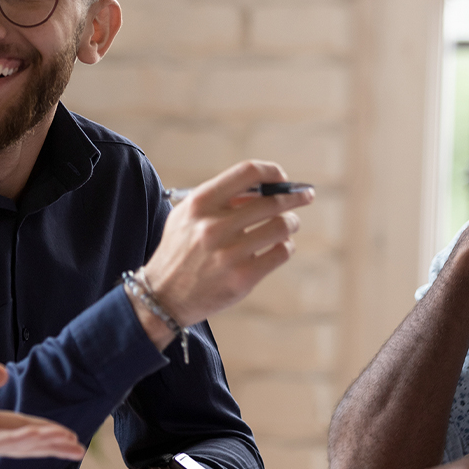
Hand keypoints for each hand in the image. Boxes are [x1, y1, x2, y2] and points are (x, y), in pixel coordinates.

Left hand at [0, 357, 84, 459]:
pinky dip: (12, 441)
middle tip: (79, 448)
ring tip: (66, 444)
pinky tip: (34, 439)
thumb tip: (4, 372)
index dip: (41, 431)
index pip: (14, 427)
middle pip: (18, 439)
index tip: (68, 435)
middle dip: (48, 443)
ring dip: (38, 443)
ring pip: (8, 443)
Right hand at [142, 161, 312, 340]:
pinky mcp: (242, 278)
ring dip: (291, 222)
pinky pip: (281, 252)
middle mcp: (213, 226)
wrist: (163, 296)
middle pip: (272, 200)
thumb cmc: (179, 251)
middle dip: (295, 197)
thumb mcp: (186, 216)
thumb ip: (218, 199)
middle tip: (305, 196)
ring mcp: (229, 253)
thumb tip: (263, 188)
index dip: (271, 171)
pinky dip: (285, 246)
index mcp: (199, 204)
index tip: (281, 177)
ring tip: (288, 224)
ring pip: (282, 225)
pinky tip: (278, 247)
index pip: (247, 172)